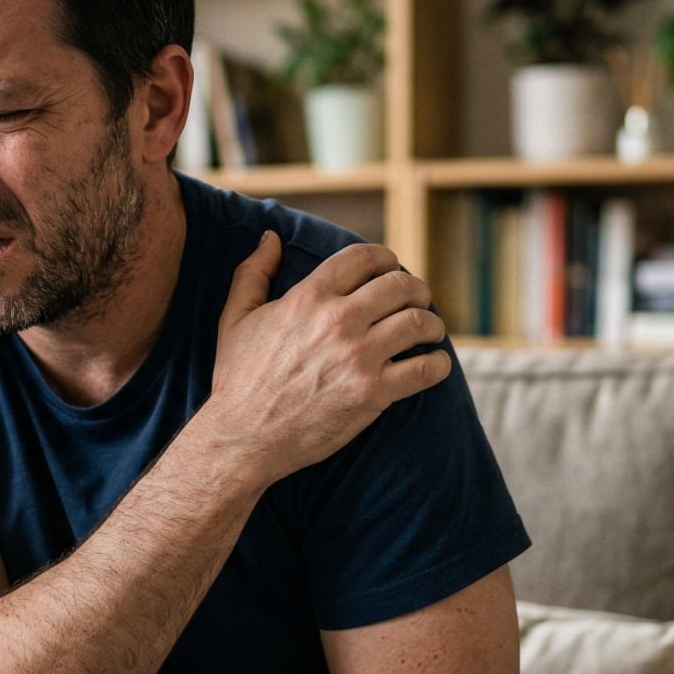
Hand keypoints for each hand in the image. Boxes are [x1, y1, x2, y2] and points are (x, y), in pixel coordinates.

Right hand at [202, 232, 448, 480]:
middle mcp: (337, 321)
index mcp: (308, 298)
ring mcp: (358, 358)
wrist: (244, 437)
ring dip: (432, 323)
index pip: (364, 258)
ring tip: (430, 330)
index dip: (385, 258)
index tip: (391, 269)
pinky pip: (425, 370)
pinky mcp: (373, 394)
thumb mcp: (235, 318)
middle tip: (417, 299)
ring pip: (419, 323)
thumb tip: (270, 237)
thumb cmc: (238, 378)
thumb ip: (253, 273)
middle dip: (416, 288)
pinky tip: (434, 364)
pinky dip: (437, 364)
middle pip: (400, 285)